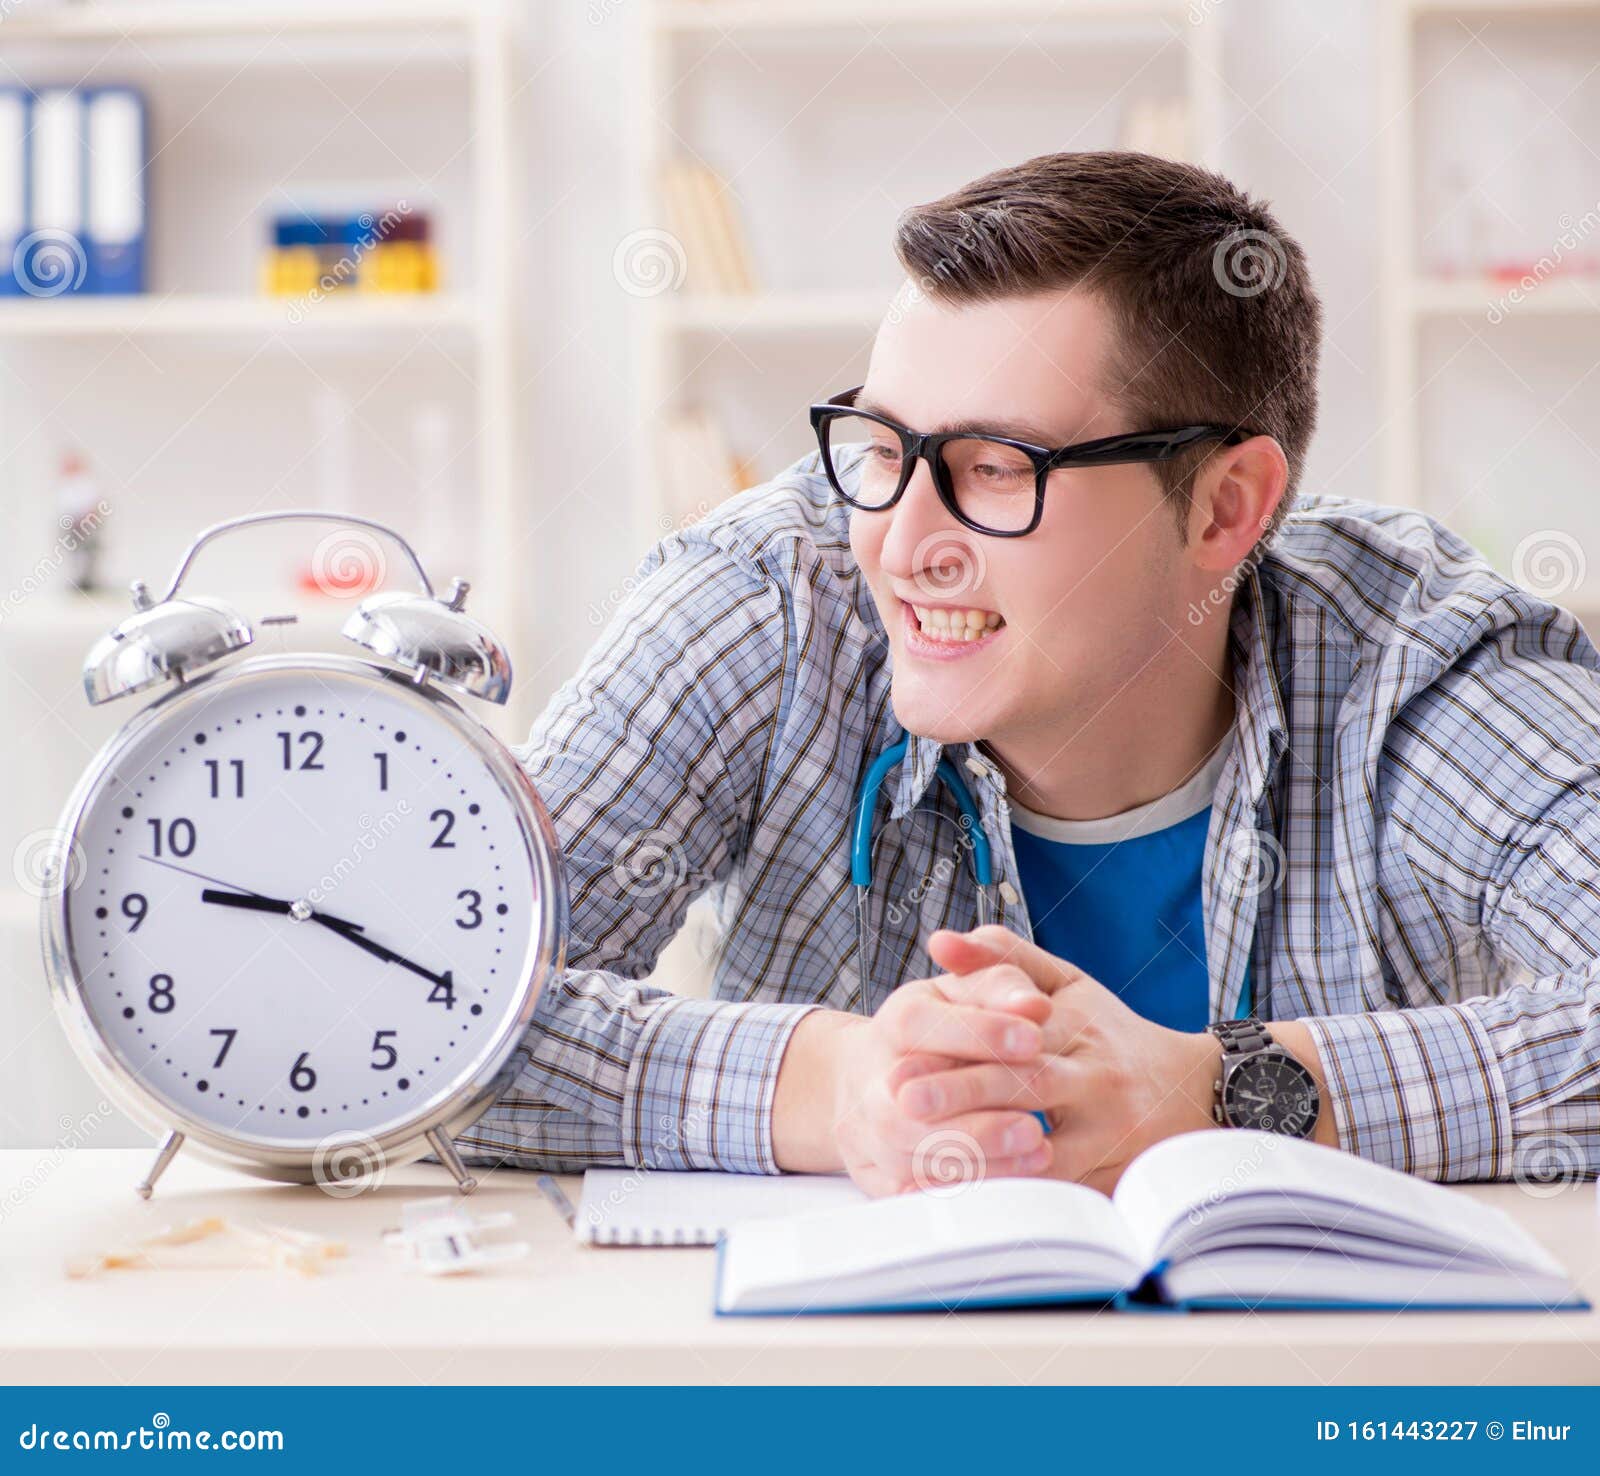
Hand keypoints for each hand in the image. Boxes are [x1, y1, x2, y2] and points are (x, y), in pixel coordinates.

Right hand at [773, 967, 1056, 1194]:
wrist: (872, 1076)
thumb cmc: (938, 1029)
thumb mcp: (965, 994)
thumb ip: (1001, 987)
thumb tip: (1036, 1005)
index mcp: (893, 1023)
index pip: (920, 1025)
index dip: (978, 1033)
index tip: (1035, 1039)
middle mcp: (871, 1080)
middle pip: (908, 1107)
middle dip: (974, 1120)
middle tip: (1035, 1124)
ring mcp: (868, 1132)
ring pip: (911, 1157)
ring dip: (977, 1161)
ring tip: (1037, 1153)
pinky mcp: (876, 1175)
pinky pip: (915, 1194)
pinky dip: (961, 1192)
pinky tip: (1010, 1184)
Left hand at [895, 926, 1220, 1194]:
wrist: (1195, 1089)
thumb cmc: (1112, 1031)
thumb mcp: (1067, 982)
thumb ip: (1003, 958)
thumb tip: (939, 941)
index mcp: (1076, 1025)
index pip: (1014, 1030)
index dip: (961, 1042)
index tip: (902, 1056)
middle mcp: (1094, 1078)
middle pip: (1024, 1084)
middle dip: (960, 1093)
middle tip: (901, 1100)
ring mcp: (1106, 1132)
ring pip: (1040, 1148)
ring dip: (980, 1155)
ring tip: (922, 1159)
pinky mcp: (1109, 1176)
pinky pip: (1055, 1192)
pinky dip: (1008, 1196)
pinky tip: (962, 1201)